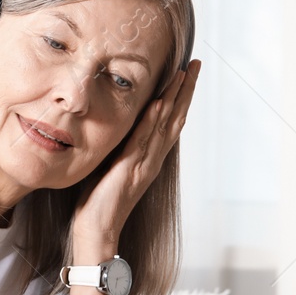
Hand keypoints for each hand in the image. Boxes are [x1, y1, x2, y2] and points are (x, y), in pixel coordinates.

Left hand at [72, 59, 201, 246]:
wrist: (98, 230)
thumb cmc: (100, 202)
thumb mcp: (113, 166)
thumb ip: (122, 148)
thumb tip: (120, 127)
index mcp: (149, 157)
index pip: (169, 122)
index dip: (180, 97)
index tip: (187, 73)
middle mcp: (152, 159)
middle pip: (176, 118)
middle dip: (186, 90)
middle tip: (197, 64)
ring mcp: (144, 164)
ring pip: (165, 125)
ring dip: (175, 98)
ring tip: (184, 74)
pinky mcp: (130, 169)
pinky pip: (143, 141)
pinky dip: (152, 122)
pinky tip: (159, 103)